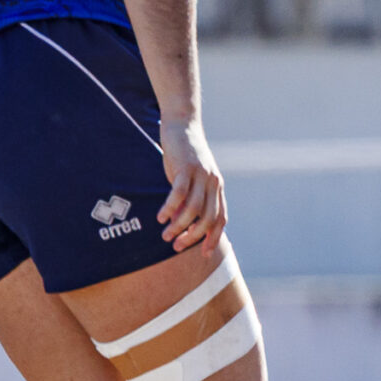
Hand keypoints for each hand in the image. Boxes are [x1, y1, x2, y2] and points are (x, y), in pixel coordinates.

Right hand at [159, 118, 226, 254]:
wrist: (182, 126)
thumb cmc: (183, 154)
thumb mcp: (190, 178)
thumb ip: (190, 196)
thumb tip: (178, 220)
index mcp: (216, 187)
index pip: (220, 218)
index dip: (213, 237)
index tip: (202, 254)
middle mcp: (213, 183)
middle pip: (208, 217)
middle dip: (193, 235)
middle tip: (176, 245)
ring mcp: (201, 175)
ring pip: (194, 208)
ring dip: (179, 225)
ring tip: (165, 235)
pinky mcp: (186, 168)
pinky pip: (179, 193)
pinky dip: (170, 208)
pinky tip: (160, 217)